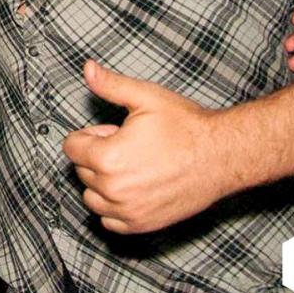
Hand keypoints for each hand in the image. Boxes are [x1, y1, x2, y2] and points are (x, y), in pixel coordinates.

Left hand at [62, 61, 235, 234]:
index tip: (113, 131)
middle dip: (98, 156)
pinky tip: (135, 188)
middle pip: (82, 170)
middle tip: (130, 145)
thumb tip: (87, 67)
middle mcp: (113, 190)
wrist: (222, 155)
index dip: (90, 135)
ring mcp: (128, 211)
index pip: (71, 147)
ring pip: (92, 196)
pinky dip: (114, 207)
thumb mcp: (146, 97)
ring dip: (103, 182)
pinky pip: (109, 220)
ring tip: (132, 166)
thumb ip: (110, 85)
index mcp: (108, 157)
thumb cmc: (185, 125)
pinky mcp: (142, 225)